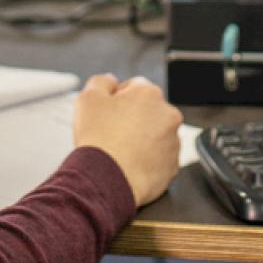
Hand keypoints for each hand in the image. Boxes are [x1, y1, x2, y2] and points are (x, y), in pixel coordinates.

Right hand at [72, 73, 184, 206]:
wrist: (108, 180)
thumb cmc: (99, 139)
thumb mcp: (88, 98)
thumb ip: (101, 82)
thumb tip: (111, 81)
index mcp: (149, 93)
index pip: (133, 88)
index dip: (116, 100)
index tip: (106, 115)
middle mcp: (168, 114)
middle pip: (147, 112)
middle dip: (132, 119)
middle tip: (111, 134)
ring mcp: (173, 142)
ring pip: (155, 136)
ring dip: (142, 140)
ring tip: (120, 152)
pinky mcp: (173, 167)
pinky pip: (159, 159)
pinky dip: (147, 161)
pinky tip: (129, 165)